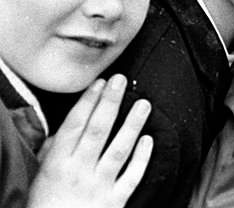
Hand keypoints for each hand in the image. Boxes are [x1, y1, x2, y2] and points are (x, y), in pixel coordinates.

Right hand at [28, 75, 153, 207]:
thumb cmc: (46, 205)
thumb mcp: (41, 176)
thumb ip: (54, 151)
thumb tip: (65, 128)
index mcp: (58, 165)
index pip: (74, 126)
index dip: (88, 102)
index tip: (99, 83)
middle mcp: (79, 172)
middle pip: (97, 131)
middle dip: (110, 103)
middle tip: (120, 81)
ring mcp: (99, 186)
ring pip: (119, 150)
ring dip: (133, 125)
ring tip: (143, 103)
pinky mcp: (116, 201)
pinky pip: (132, 176)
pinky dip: (142, 157)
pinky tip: (150, 139)